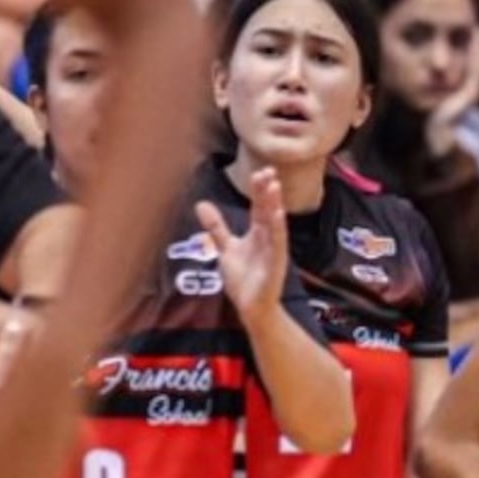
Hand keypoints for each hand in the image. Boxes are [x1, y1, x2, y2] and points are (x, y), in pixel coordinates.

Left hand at [197, 166, 290, 319]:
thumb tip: (200, 204)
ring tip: (274, 185)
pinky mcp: (276, 264)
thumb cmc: (244, 279)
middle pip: (267, 210)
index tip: (259, 171)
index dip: (259, 190)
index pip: (259, 207)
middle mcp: (268, 238)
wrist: (251, 307)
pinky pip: (277, 244)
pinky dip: (277, 229)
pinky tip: (276, 215)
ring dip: (274, 204)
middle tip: (268, 170)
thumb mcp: (226, 248)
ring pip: (274, 223)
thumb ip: (217, 227)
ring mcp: (274, 250)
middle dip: (268, 191)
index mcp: (257, 233)